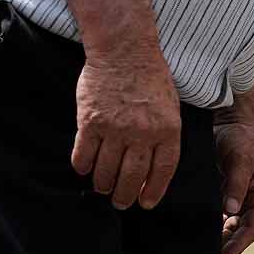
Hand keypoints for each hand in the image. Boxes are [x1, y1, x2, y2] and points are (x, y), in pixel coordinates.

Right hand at [71, 41, 181, 209]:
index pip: (162, 170)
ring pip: (107, 168)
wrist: (124, 50)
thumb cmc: (151, 77)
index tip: (146, 203)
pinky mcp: (90, 121)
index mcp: (167, 130)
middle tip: (121, 203)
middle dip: (126, 194)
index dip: (154, 190)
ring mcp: (115, 128)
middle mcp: (142, 133)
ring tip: (103, 189)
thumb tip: (156, 165)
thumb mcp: (171, 107)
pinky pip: (84, 152)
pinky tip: (84, 170)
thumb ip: (165, 135)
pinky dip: (83, 165)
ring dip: (104, 183)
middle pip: (133, 175)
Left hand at [214, 119, 253, 253]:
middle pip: (242, 230)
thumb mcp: (240, 159)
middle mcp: (252, 200)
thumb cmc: (242, 139)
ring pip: (231, 225)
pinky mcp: (224, 192)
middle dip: (230, 244)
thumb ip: (236, 185)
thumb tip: (230, 211)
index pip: (253, 226)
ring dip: (220, 237)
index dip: (241, 242)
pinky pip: (219, 214)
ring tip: (205, 248)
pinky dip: (212, 224)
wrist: (231, 122)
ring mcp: (238, 198)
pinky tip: (200, 230)